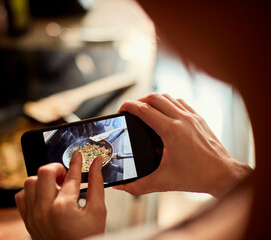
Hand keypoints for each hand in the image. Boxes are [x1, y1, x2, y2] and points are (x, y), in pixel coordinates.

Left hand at [15, 151, 105, 239]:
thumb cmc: (88, 238)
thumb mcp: (98, 211)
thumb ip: (97, 184)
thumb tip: (96, 164)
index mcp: (64, 207)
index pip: (71, 176)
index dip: (76, 162)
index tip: (77, 155)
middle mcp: (44, 210)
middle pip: (44, 172)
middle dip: (57, 168)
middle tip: (66, 175)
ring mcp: (33, 216)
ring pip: (29, 182)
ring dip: (43, 179)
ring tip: (55, 186)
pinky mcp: (27, 221)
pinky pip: (21, 197)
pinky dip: (31, 192)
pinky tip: (44, 196)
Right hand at [115, 93, 251, 197]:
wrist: (223, 175)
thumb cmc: (197, 177)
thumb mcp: (163, 182)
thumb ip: (138, 185)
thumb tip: (122, 187)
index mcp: (171, 131)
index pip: (144, 110)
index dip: (128, 106)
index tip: (121, 110)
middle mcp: (182, 120)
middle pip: (154, 98)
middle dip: (138, 100)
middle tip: (131, 110)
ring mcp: (192, 117)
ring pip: (167, 97)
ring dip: (153, 99)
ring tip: (145, 109)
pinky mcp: (199, 118)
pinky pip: (180, 102)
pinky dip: (168, 102)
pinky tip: (165, 112)